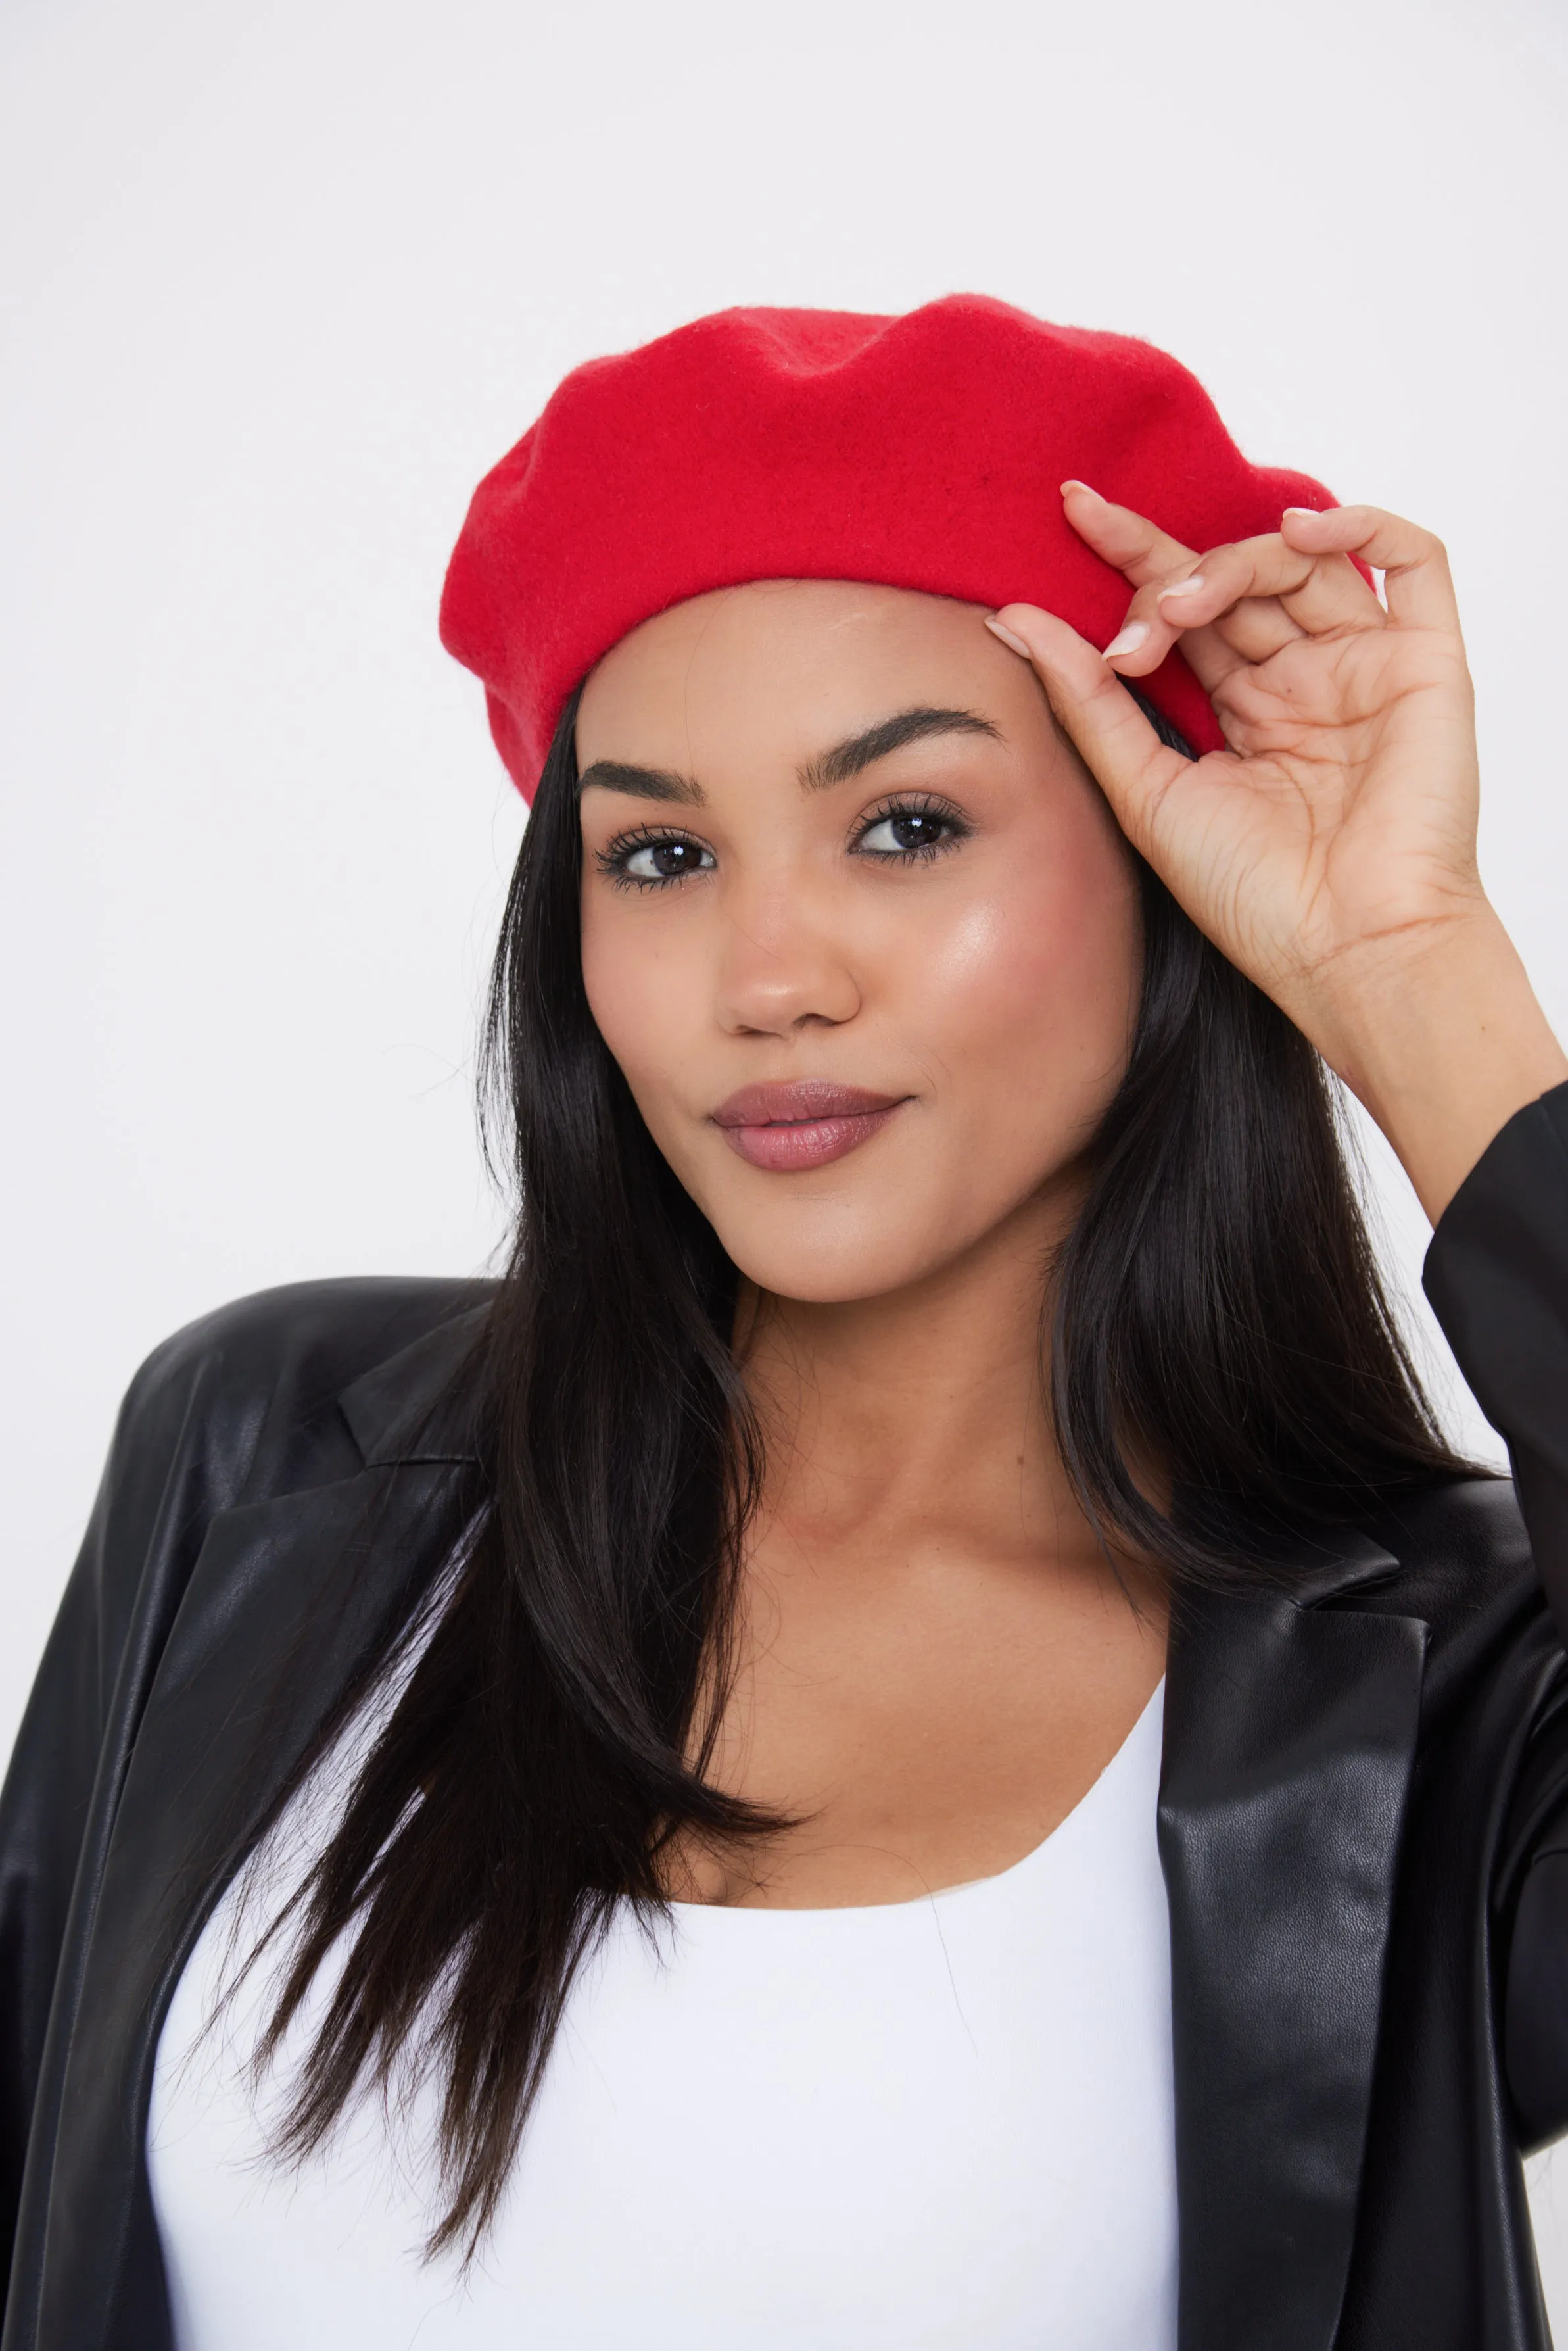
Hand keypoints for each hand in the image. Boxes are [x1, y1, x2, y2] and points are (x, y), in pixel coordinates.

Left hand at [987, 486, 1566, 1220]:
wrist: (1346, 951)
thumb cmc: (1255, 897)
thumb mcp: (1144, 792)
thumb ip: (1086, 702)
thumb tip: (1013, 621)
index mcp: (1240, 712)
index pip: (1184, 605)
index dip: (1132, 553)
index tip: (1070, 512)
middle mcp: (1302, 681)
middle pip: (1233, 576)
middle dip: (1167, 572)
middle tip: (1131, 621)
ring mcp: (1364, 667)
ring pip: (1300, 561)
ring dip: (1231, 564)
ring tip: (1182, 608)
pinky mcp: (1426, 663)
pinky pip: (1411, 559)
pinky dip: (1356, 526)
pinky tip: (1297, 530)